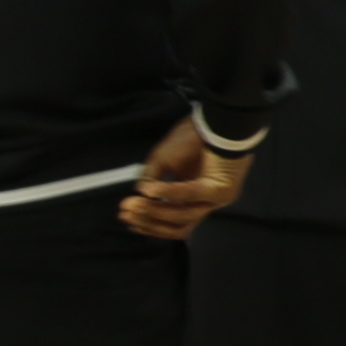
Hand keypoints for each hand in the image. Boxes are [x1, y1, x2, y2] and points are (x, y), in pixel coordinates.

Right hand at [120, 117, 247, 242]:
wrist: (216, 119)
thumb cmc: (192, 137)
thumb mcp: (163, 160)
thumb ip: (152, 180)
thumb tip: (140, 197)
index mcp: (195, 198)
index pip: (173, 222)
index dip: (149, 224)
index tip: (126, 218)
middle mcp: (206, 203)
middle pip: (178, 225)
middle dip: (148, 221)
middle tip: (125, 213)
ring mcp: (215, 199)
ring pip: (183, 216)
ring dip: (156, 211)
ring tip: (136, 202)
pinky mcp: (220, 189)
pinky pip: (191, 194)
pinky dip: (170, 192)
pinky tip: (152, 190)